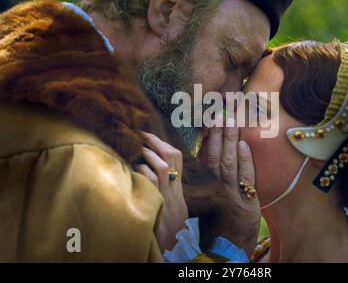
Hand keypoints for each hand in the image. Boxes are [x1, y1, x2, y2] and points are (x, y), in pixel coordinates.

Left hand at [135, 132, 187, 251]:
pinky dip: (142, 171)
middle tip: (140, 135)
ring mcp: (167, 197)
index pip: (178, 158)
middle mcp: (175, 190)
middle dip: (155, 142)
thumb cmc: (166, 227)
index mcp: (179, 188)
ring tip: (137, 150)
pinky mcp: (157, 205)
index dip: (163, 143)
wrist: (172, 247)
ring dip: (148, 155)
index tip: (149, 135)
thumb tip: (147, 167)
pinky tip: (134, 169)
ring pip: (162, 167)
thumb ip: (164, 188)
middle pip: (172, 157)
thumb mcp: (170, 205)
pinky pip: (150, 182)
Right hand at [198, 116, 260, 255]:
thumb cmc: (216, 223)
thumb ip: (207, 177)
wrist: (225, 248)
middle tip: (222, 108)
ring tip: (232, 119)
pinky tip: (245, 145)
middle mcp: (216, 185)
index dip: (210, 134)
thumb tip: (205, 154)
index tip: (212, 116)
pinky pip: (246, 178)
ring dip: (231, 139)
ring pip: (229, 160)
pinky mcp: (247, 201)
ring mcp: (231, 192)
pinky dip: (245, 161)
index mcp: (207, 183)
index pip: (207, 153)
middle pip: (217, 153)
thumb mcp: (208, 198)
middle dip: (220, 130)